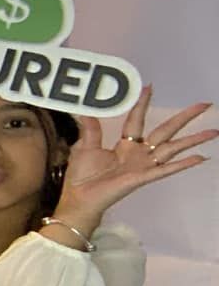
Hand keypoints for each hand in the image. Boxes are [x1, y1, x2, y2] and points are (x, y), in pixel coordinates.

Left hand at [50, 89, 214, 235]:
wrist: (80, 198)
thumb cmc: (83, 176)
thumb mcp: (85, 147)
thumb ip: (90, 129)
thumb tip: (86, 109)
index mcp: (124, 145)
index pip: (137, 120)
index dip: (143, 103)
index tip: (150, 87)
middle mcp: (138, 153)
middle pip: (165, 130)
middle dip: (184, 117)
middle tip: (203, 104)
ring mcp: (144, 166)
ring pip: (173, 148)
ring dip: (194, 140)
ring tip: (213, 132)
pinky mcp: (143, 177)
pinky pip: (166, 169)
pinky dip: (183, 164)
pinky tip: (201, 157)